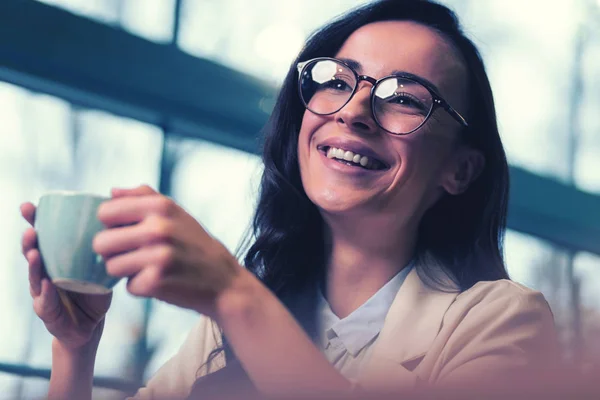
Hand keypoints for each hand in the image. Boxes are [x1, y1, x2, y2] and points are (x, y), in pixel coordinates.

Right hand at [21, 203, 111, 349]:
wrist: (90, 326)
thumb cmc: (94, 290)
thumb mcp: (101, 265)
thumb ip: (107, 246)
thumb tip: (124, 216)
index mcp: (56, 259)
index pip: (43, 237)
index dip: (34, 222)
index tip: (28, 206)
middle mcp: (45, 273)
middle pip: (32, 254)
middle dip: (29, 241)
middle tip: (30, 229)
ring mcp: (44, 293)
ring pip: (35, 278)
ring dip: (33, 265)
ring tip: (34, 253)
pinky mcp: (49, 314)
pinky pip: (45, 302)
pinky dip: (46, 293)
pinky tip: (47, 284)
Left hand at [93, 185, 242, 316]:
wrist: (223, 280)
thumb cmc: (194, 244)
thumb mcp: (176, 212)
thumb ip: (143, 196)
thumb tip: (111, 192)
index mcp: (160, 206)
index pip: (105, 212)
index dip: (111, 225)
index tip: (125, 232)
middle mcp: (158, 228)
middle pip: (101, 242)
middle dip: (112, 252)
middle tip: (133, 254)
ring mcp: (157, 256)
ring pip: (110, 266)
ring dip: (125, 271)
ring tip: (146, 267)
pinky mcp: (156, 282)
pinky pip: (127, 286)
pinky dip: (140, 287)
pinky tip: (159, 281)